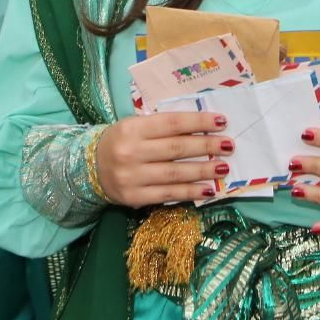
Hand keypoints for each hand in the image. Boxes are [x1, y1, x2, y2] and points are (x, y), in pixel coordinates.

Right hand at [94, 111, 230, 207]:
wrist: (90, 168)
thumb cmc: (121, 141)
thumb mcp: (136, 126)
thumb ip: (163, 127)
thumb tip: (203, 128)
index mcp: (132, 128)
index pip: (172, 123)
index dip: (198, 122)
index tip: (222, 122)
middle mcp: (131, 152)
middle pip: (176, 149)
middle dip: (207, 147)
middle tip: (229, 146)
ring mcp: (132, 177)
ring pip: (175, 174)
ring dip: (203, 171)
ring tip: (223, 168)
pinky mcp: (134, 198)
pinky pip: (168, 194)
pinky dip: (191, 193)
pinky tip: (208, 190)